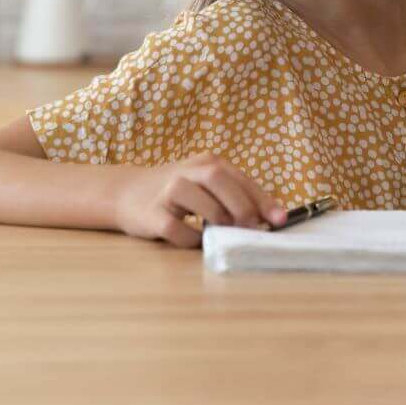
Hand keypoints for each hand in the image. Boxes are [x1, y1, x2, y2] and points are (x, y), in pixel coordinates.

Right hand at [113, 154, 286, 247]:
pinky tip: (197, 241)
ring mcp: (166, 192)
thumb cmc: (177, 192)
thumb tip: (266, 218)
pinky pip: (176, 229)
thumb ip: (232, 195)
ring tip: (224, 232)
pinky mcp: (150, 215)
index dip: (262, 199)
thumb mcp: (205, 184)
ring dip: (218, 219)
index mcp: (207, 163)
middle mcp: (187, 172)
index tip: (280, 219)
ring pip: (199, 201)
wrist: (125, 193)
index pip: (240, 178)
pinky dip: (192, 239)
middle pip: (219, 180)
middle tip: (251, 227)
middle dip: (242, 206)